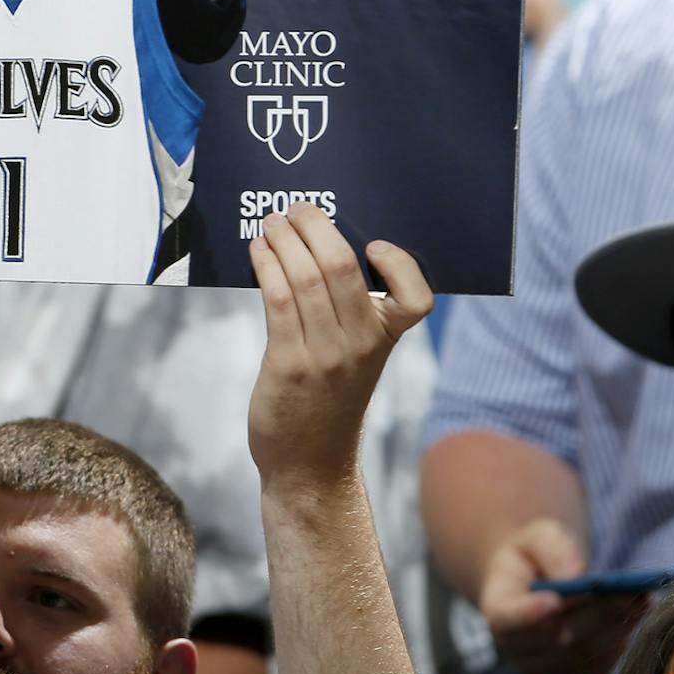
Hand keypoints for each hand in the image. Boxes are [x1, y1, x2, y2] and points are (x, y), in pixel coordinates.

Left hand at [246, 205, 431, 496]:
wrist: (309, 464)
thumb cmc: (329, 398)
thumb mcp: (355, 356)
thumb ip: (348, 311)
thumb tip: (319, 244)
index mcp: (386, 339)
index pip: (416, 299)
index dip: (400, 264)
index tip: (374, 245)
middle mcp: (362, 345)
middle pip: (343, 268)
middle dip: (316, 227)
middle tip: (297, 209)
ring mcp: (326, 355)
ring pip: (306, 278)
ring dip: (283, 241)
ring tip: (271, 224)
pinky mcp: (289, 363)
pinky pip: (278, 300)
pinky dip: (267, 266)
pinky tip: (258, 252)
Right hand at [477, 518, 643, 673]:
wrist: (536, 586)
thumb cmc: (536, 557)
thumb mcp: (538, 536)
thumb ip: (553, 547)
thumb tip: (576, 574)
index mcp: (497, 608)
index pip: (508, 617)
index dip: (528, 613)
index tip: (554, 600)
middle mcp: (513, 647)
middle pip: (557, 637)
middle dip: (599, 614)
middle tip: (633, 593)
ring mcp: (538, 671)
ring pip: (583, 655)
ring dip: (616, 629)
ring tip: (641, 601)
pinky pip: (597, 669)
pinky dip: (618, 644)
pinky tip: (632, 620)